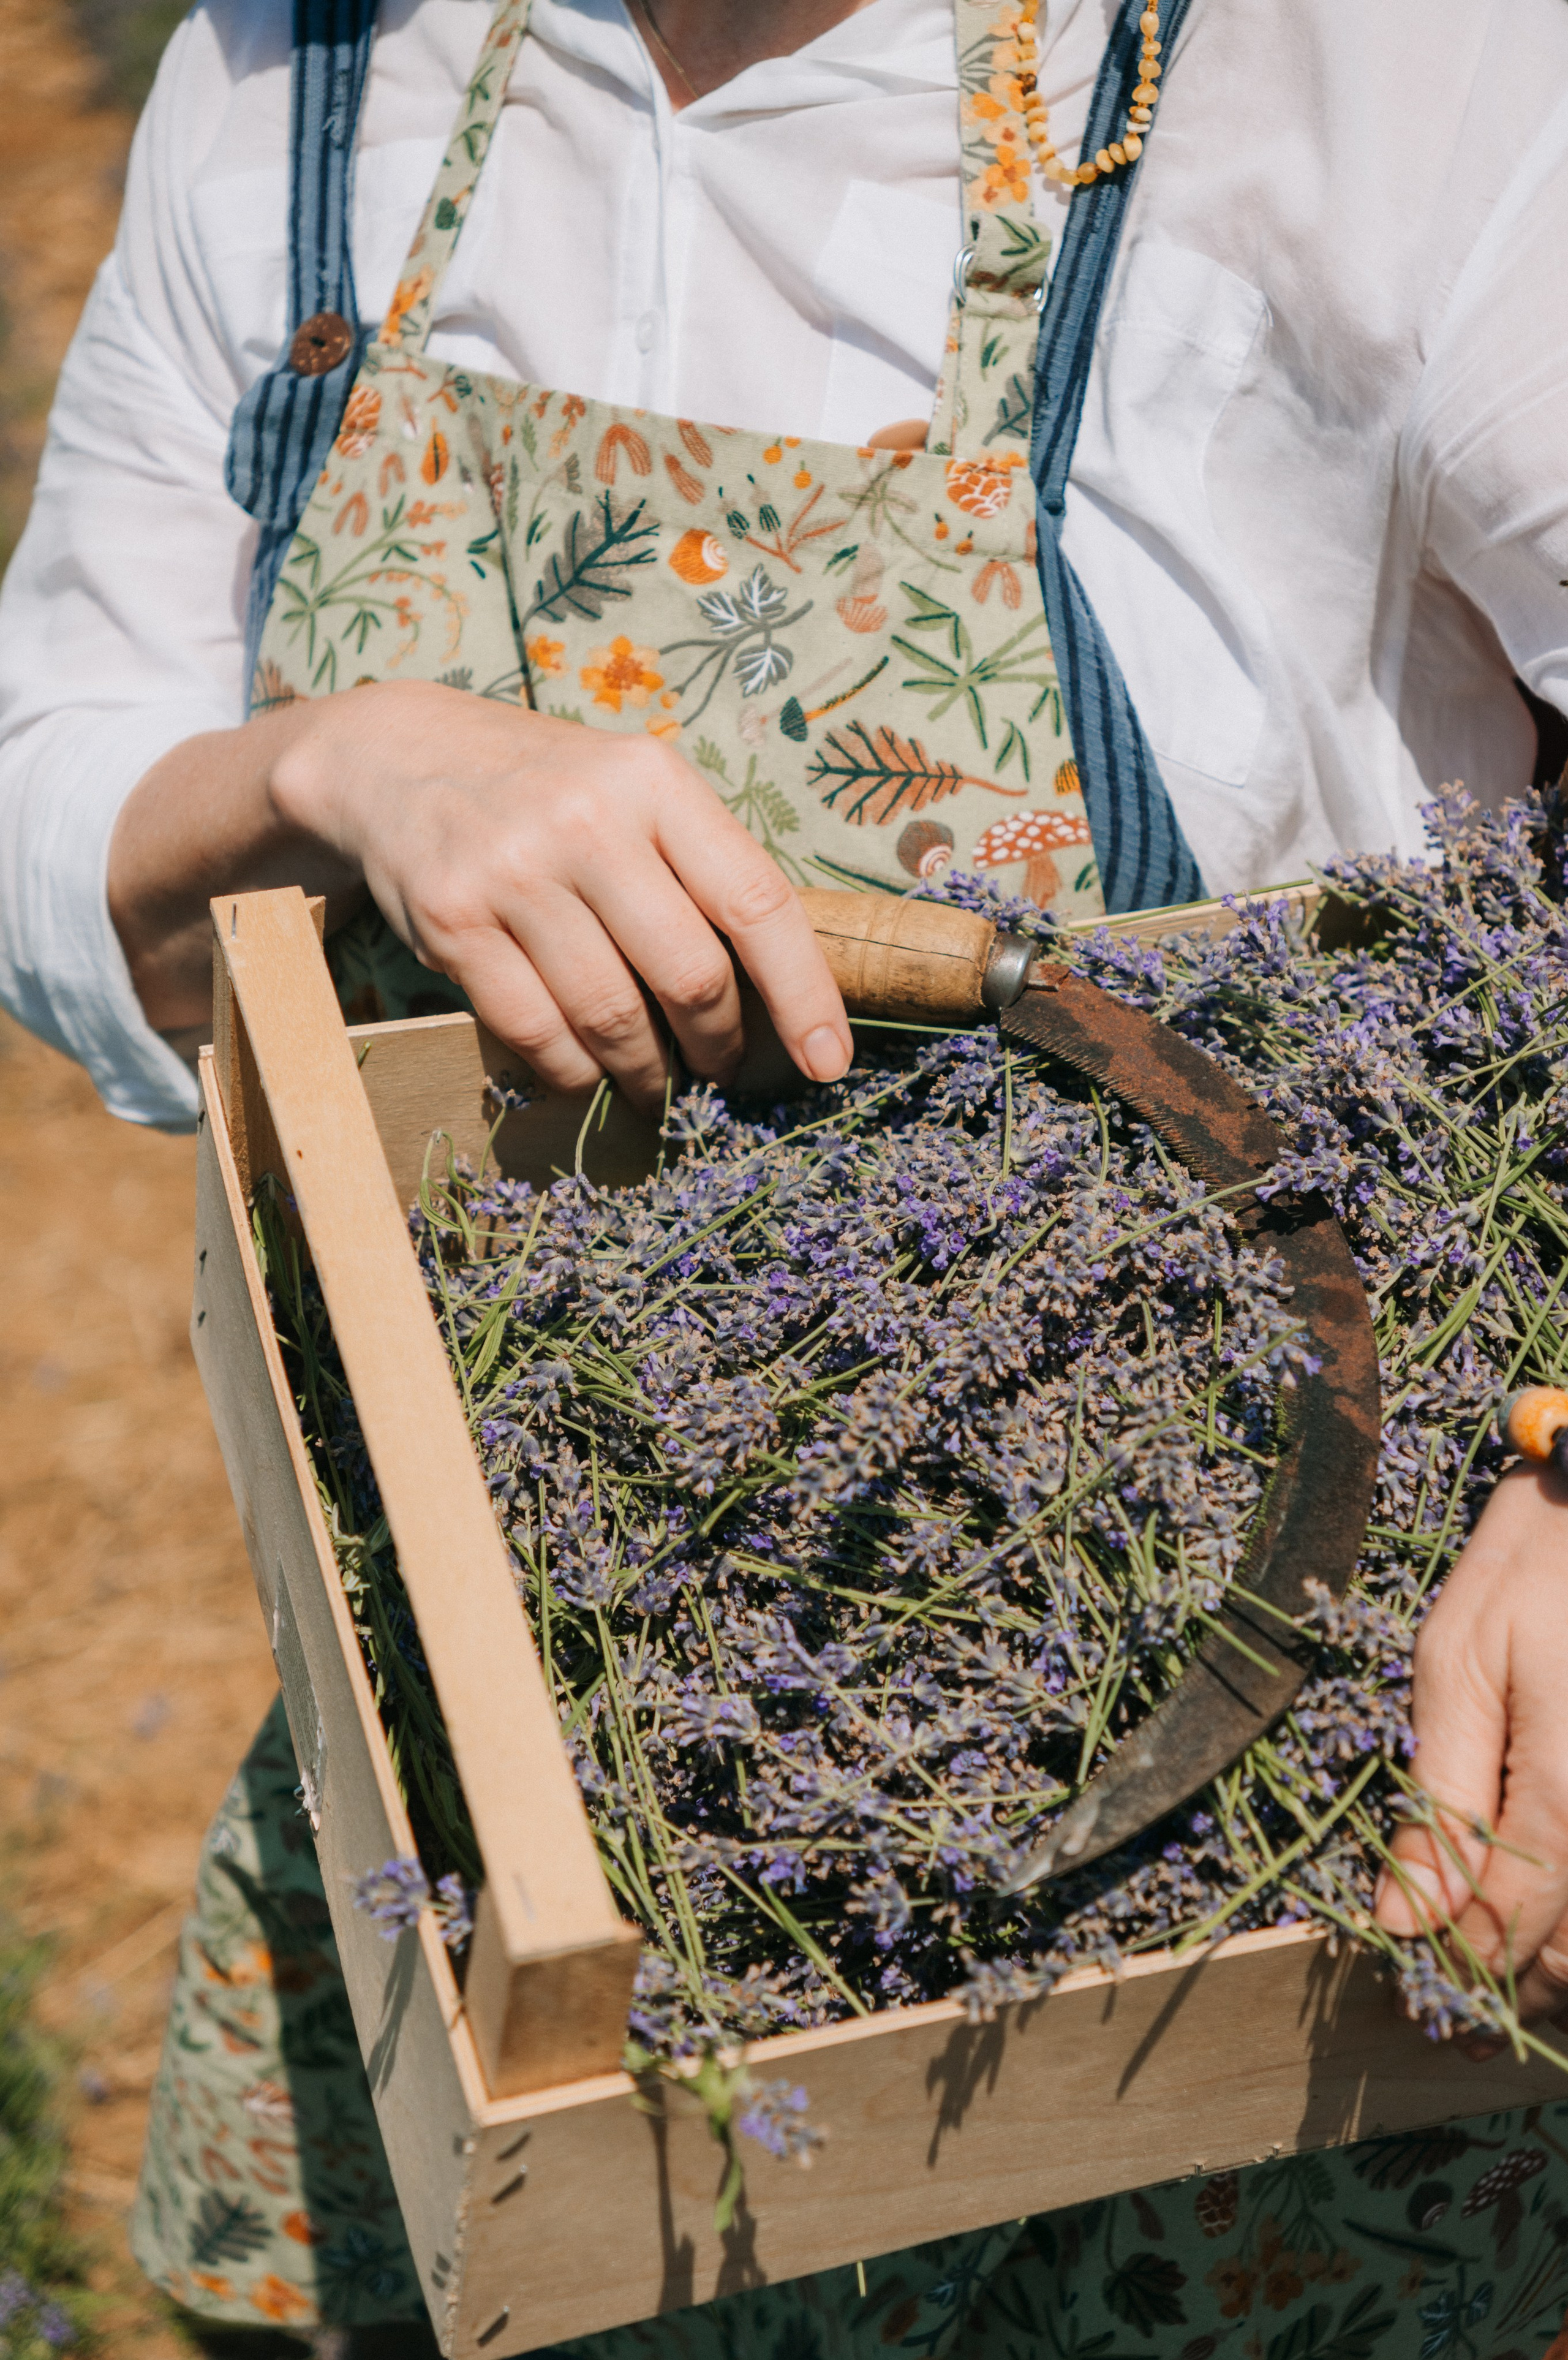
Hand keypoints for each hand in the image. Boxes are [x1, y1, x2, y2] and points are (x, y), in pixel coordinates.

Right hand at [114, 680, 851, 1110]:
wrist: (396, 754)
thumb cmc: (544, 790)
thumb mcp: (631, 791)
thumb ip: (696, 868)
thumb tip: (774, 992)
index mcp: (655, 782)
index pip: (756, 903)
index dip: (804, 994)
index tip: (828, 1060)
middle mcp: (589, 820)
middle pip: (689, 975)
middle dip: (717, 1046)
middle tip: (721, 1073)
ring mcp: (515, 872)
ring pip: (612, 1018)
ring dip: (646, 1074)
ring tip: (656, 1085)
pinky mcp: (453, 921)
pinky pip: (536, 1033)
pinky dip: (572, 1071)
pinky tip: (585, 1071)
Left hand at [1373, 1459, 1567, 2047]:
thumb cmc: (1537, 1564)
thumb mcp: (1459, 1660)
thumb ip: (1438, 1798)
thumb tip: (1401, 1914)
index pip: (1509, 1929)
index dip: (1457, 1972)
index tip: (1411, 1994)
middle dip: (1510, 1989)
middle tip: (1450, 2004)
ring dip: (1558, 1971)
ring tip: (1498, 1971)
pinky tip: (1550, 1916)